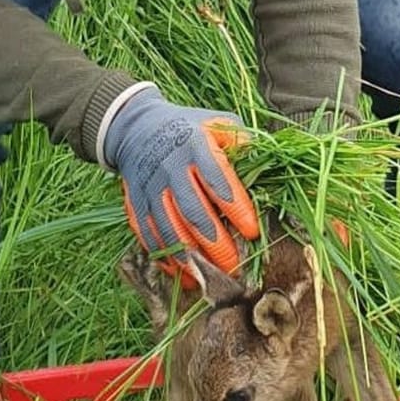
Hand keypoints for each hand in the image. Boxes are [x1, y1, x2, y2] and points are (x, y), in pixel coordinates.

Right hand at [102, 85, 259, 286]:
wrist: (136, 127)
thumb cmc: (189, 129)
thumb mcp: (217, 123)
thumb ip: (241, 143)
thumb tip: (264, 163)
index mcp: (195, 146)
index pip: (218, 180)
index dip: (236, 208)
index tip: (252, 232)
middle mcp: (170, 169)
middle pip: (193, 212)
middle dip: (215, 243)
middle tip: (235, 267)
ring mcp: (150, 188)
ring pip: (169, 229)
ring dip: (190, 257)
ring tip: (210, 277)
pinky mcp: (135, 203)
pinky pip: (148, 235)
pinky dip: (165, 258)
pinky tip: (183, 274)